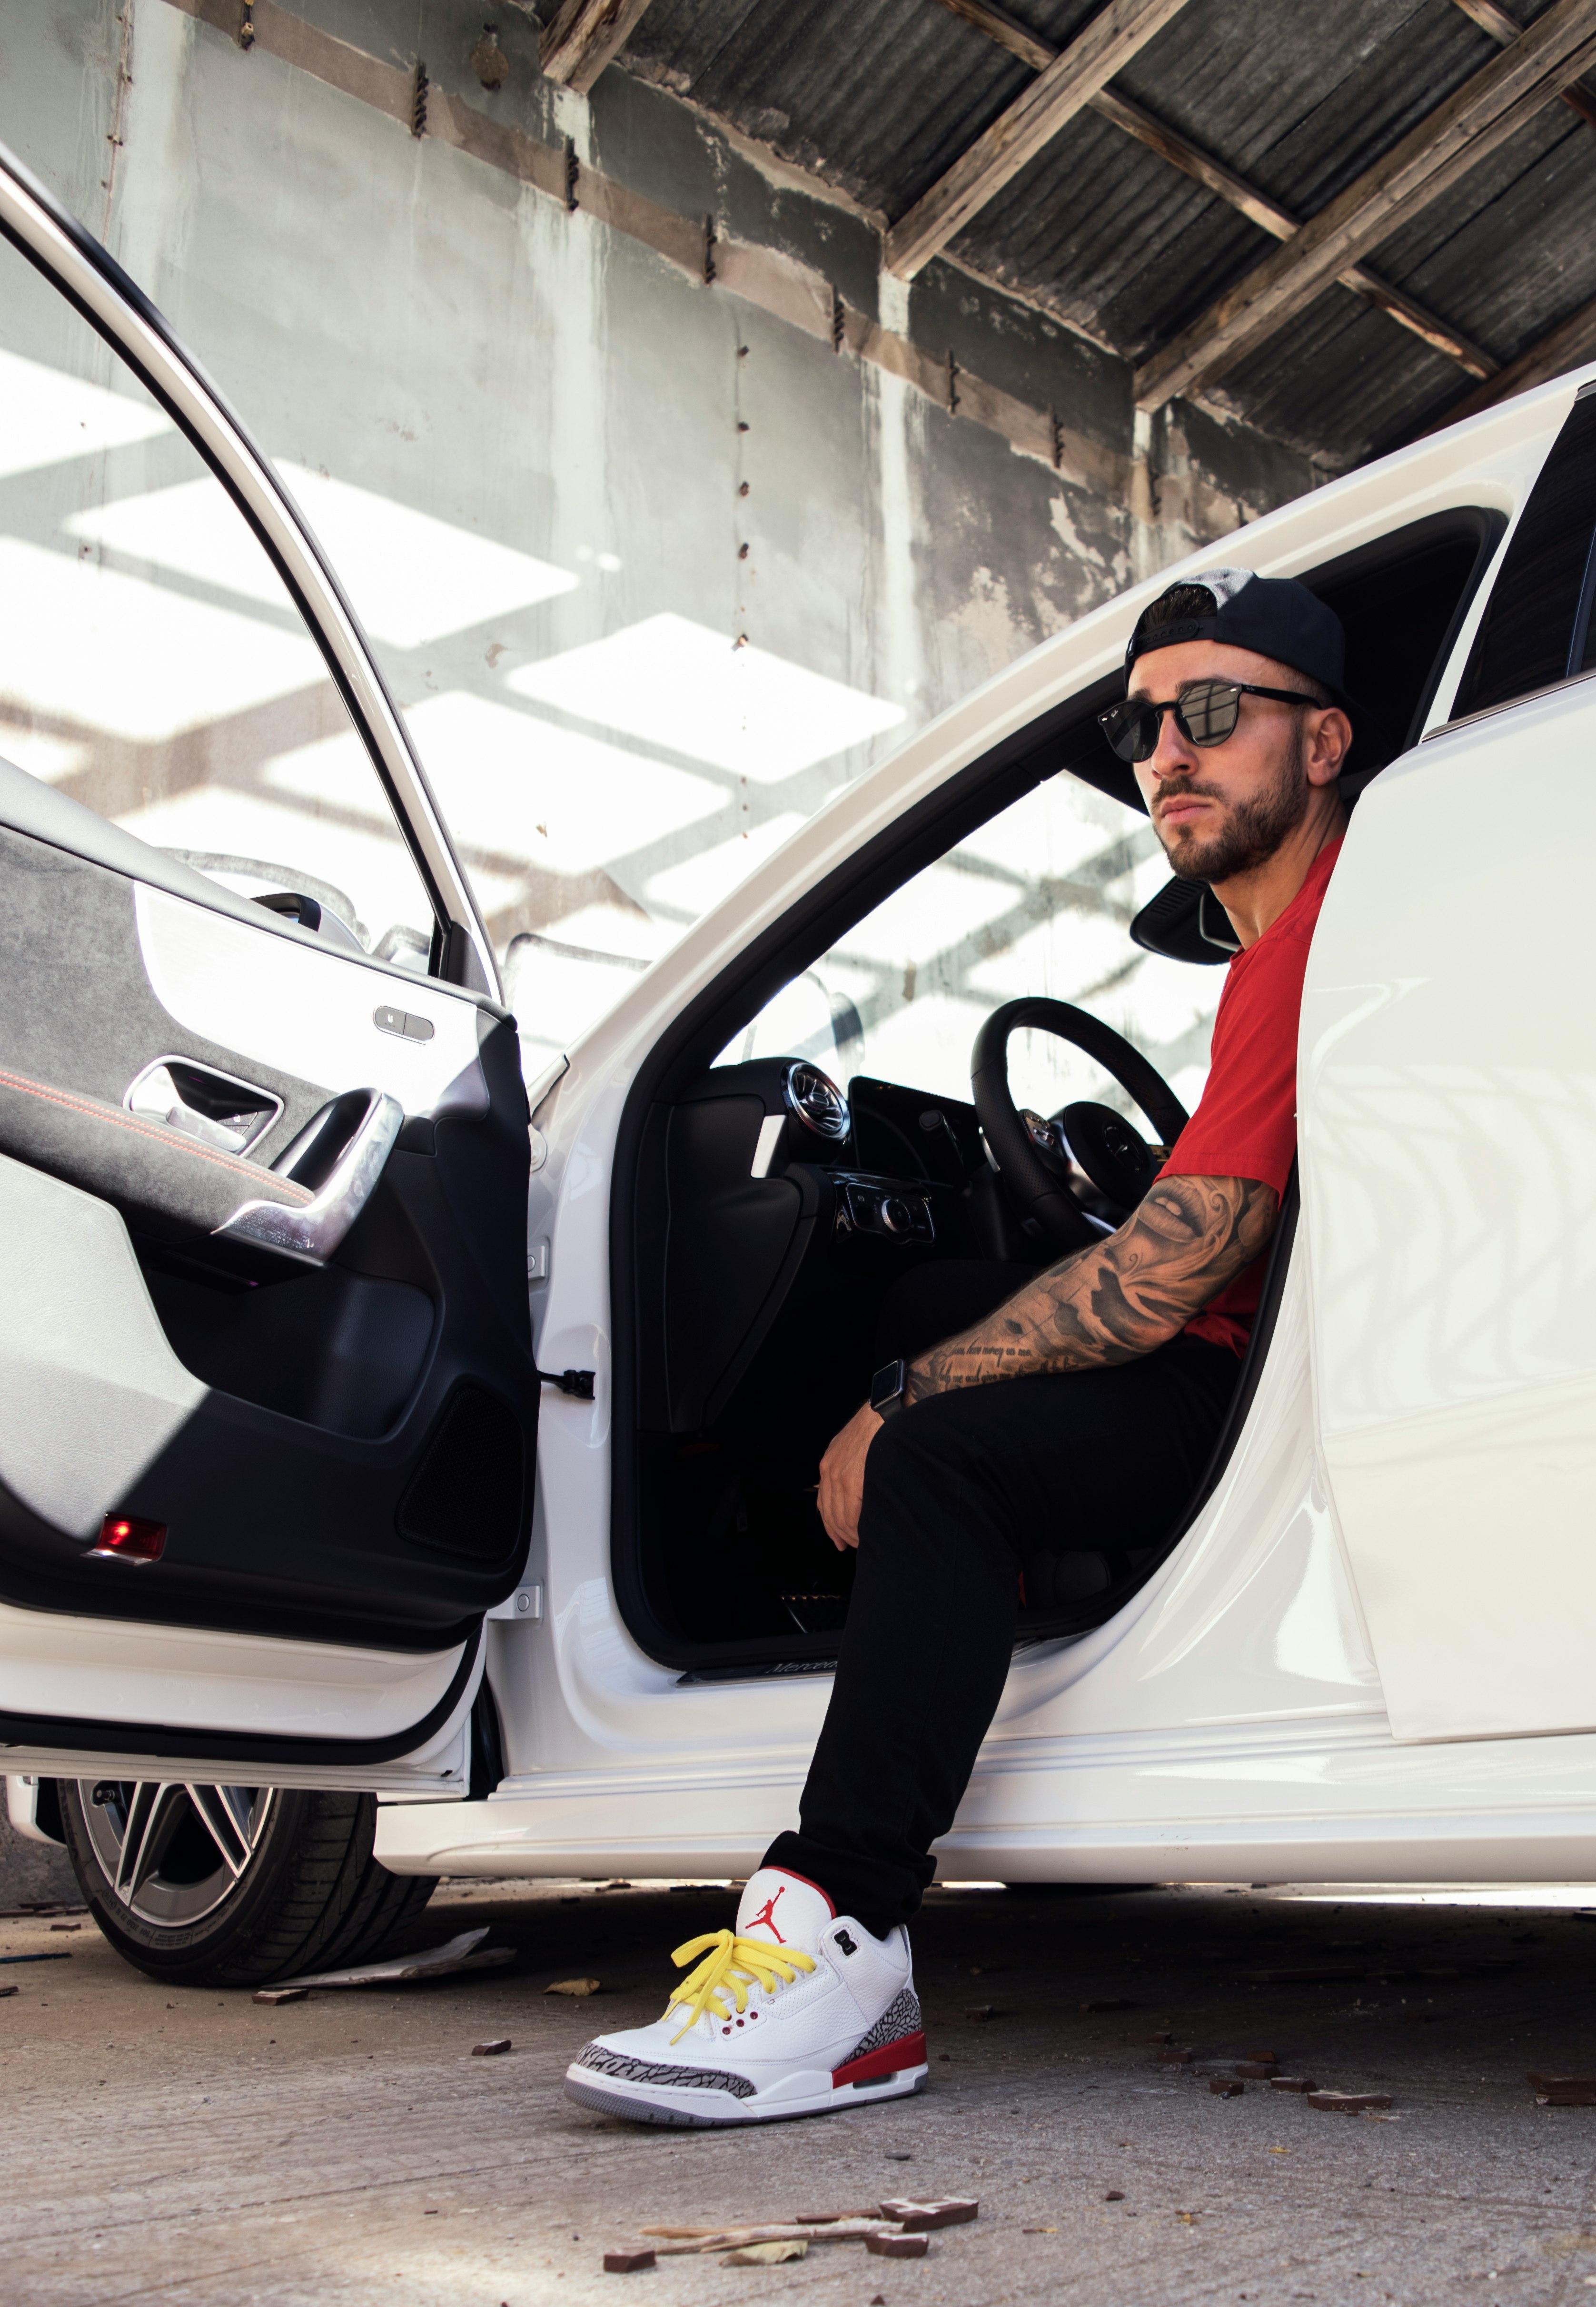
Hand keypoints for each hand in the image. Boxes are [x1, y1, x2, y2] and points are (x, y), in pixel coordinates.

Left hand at [817, 1400, 881, 1550]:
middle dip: (841, 1534)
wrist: (885, 1411)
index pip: (824, 1504)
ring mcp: (839, 1477)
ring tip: (864, 1542)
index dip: (831, 1525)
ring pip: (841, 1518)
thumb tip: (858, 1491)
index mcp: (829, 1464)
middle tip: (852, 1545)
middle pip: (830, 1515)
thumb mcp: (854, 1445)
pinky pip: (851, 1515)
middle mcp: (829, 1472)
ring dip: (852, 1534)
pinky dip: (858, 1529)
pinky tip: (866, 1534)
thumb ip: (851, 1466)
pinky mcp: (851, 1482)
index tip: (839, 1539)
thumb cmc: (878, 1427)